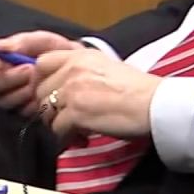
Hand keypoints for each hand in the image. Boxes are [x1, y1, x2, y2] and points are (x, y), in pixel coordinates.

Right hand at [0, 31, 84, 117]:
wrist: (76, 68)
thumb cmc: (54, 51)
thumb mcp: (40, 40)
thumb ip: (19, 43)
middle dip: (7, 77)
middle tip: (28, 69)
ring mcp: (8, 98)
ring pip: (1, 100)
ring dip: (20, 90)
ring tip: (38, 78)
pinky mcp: (21, 112)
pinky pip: (18, 111)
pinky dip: (30, 102)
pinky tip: (42, 94)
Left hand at [34, 49, 161, 138]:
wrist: (155, 104)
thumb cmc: (139, 89)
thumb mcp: (107, 66)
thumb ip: (82, 70)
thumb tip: (63, 85)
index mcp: (81, 56)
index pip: (41, 63)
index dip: (40, 80)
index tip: (48, 94)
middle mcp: (73, 69)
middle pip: (39, 90)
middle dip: (48, 107)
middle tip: (65, 117)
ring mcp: (72, 90)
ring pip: (45, 112)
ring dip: (58, 123)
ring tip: (76, 129)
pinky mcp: (76, 112)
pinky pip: (57, 129)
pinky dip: (68, 136)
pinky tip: (83, 138)